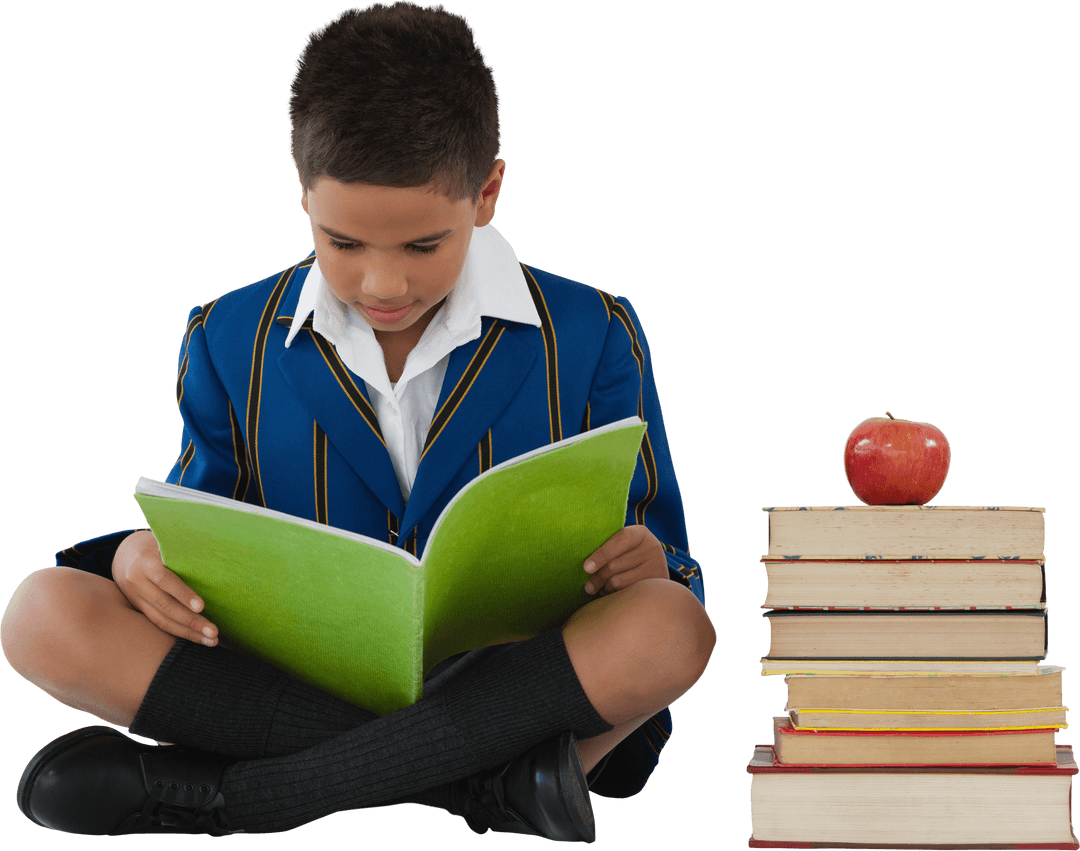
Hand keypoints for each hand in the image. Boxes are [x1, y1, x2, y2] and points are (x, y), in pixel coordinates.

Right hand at [112, 530, 218, 645]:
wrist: (125, 555)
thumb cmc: (158, 545)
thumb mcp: (166, 542)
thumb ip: (183, 550)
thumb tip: (215, 554)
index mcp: (146, 562)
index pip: (165, 580)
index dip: (183, 594)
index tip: (202, 606)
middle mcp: (137, 582)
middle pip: (166, 606)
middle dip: (191, 621)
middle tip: (214, 632)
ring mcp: (136, 598)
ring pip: (162, 620)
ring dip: (188, 633)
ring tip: (211, 641)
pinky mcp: (139, 609)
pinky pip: (159, 624)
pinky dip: (179, 633)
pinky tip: (197, 639)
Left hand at [583, 525, 668, 595]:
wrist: (655, 566)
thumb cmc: (628, 553)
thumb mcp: (621, 544)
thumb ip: (607, 548)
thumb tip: (585, 566)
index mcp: (640, 533)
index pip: (620, 541)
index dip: (601, 554)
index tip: (585, 568)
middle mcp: (652, 548)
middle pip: (614, 565)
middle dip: (597, 577)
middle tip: (588, 586)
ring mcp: (657, 566)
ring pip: (618, 582)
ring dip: (605, 587)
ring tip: (601, 588)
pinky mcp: (657, 584)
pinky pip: (627, 593)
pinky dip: (616, 595)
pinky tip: (614, 593)